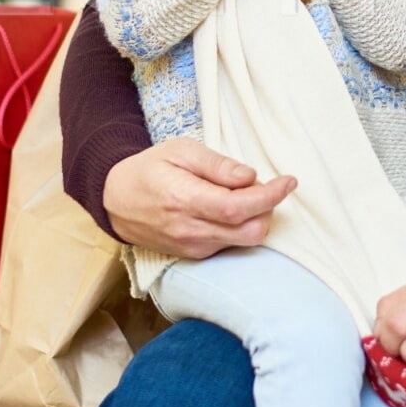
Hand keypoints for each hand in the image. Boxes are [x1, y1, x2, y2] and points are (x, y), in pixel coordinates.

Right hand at [102, 137, 296, 258]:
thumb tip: (250, 177)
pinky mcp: (194, 255)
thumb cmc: (150, 169)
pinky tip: (227, 209)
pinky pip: (231, 245)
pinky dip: (240, 227)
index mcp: (185, 199)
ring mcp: (192, 247)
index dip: (271, 195)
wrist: (115, 200)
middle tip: (259, 184)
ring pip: (245, 240)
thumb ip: (217, 165)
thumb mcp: (181, 151)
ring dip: (255, 217)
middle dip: (268, 207)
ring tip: (238, 194)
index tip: (289, 181)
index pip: (240, 207)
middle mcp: (191, 230)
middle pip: (251, 231)